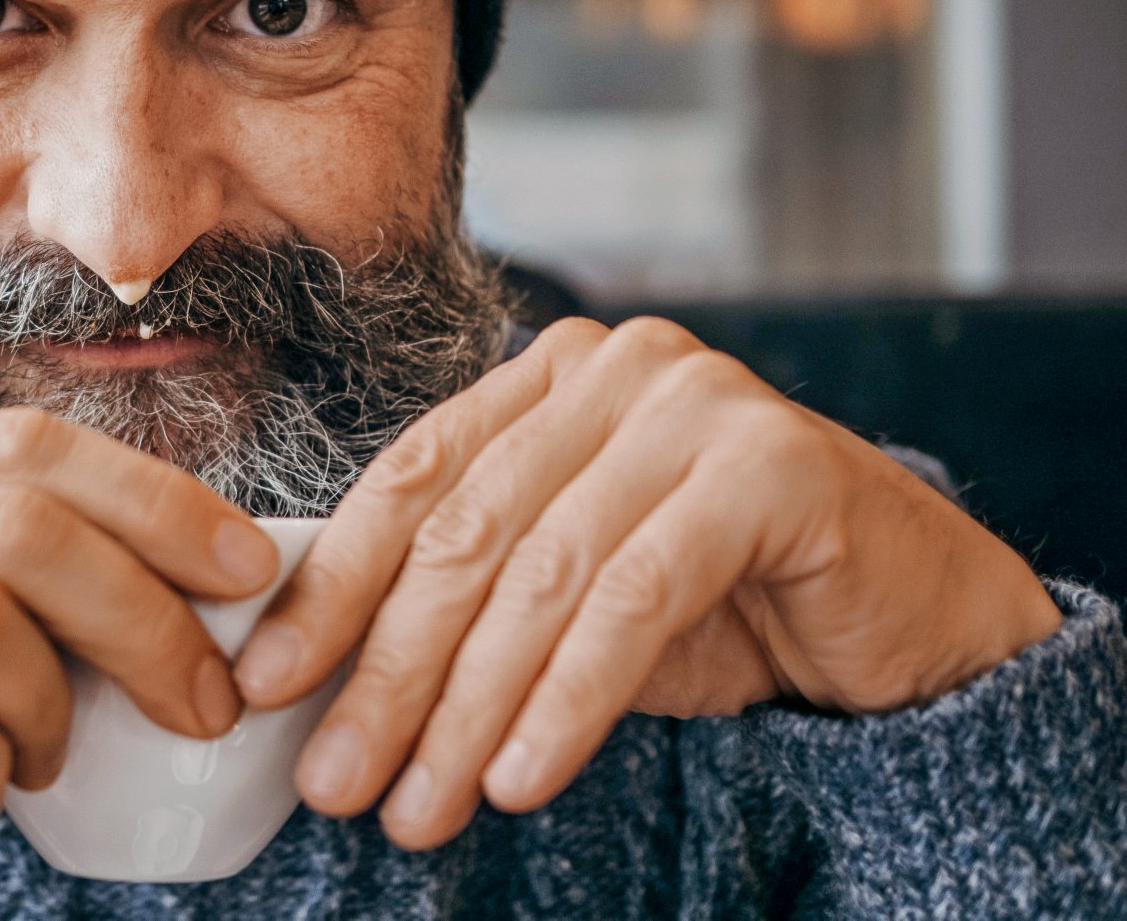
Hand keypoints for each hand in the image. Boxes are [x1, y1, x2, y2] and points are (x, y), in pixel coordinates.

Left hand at [233, 317, 1061, 849]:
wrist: (912, 616)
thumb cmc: (725, 604)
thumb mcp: (571, 598)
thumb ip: (471, 607)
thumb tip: (323, 689)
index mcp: (545, 379)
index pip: (409, 481)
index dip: (331, 588)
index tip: (268, 685)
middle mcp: (611, 370)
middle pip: (463, 533)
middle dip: (389, 672)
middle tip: (338, 781)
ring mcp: (693, 402)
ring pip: (540, 573)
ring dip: (467, 709)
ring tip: (417, 810)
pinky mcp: (768, 464)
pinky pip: (634, 598)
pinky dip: (566, 700)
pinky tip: (520, 778)